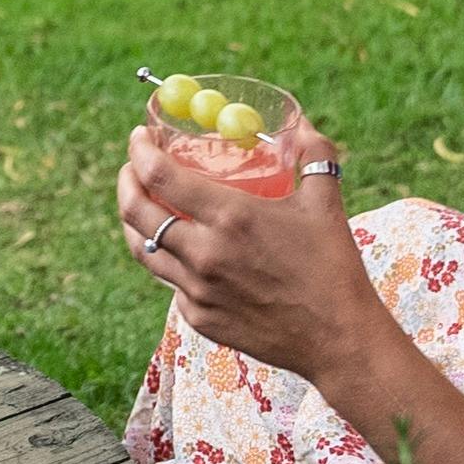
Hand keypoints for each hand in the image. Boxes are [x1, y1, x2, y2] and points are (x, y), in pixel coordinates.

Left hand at [115, 117, 389, 386]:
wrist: (338, 339)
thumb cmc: (333, 266)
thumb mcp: (324, 201)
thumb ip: (312, 153)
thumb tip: (298, 123)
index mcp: (231, 217)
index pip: (160, 174)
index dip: (140, 150)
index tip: (139, 137)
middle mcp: (204, 255)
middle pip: (136, 212)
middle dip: (125, 182)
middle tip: (132, 168)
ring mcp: (197, 291)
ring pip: (143, 250)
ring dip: (134, 221)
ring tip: (141, 204)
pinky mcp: (199, 319)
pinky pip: (172, 283)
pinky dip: (171, 260)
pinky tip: (182, 250)